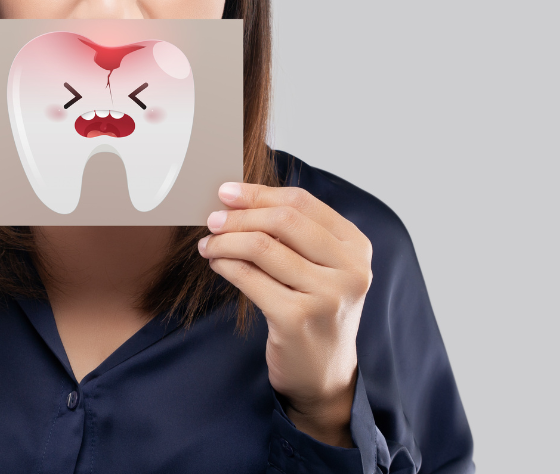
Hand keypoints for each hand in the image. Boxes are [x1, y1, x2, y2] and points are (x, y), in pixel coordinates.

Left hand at [198, 182, 372, 446]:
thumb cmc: (314, 309)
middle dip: (240, 215)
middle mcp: (349, 269)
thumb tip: (237, 197)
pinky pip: (249, 278)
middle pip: (282, 220)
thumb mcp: (319, 267)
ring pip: (261, 247)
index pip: (301, 202)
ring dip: (225, 241)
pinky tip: (216, 263)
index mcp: (356, 246)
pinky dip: (225, 264)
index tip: (227, 191)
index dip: (259, 193)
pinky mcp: (297, 319)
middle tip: (212, 218)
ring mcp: (326, 296)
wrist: (323, 373)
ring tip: (209, 244)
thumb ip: (293, 232)